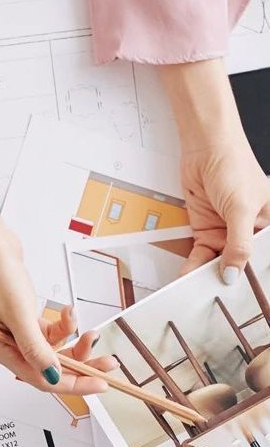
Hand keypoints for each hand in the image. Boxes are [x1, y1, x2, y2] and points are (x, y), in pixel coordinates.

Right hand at [0, 221, 116, 394]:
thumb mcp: (19, 314)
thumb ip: (36, 348)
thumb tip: (51, 375)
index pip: (39, 378)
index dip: (71, 383)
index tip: (98, 383)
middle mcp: (6, 345)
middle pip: (48, 366)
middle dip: (80, 364)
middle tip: (107, 362)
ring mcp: (15, 332)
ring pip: (52, 348)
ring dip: (73, 340)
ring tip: (90, 331)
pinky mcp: (23, 318)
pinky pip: (49, 331)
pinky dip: (63, 324)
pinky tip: (67, 311)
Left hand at [159, 60, 269, 282]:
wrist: (204, 148)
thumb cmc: (233, 166)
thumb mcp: (241, 209)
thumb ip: (239, 243)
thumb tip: (234, 273)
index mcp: (268, 224)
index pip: (262, 256)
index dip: (253, 275)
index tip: (243, 295)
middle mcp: (248, 230)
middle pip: (238, 262)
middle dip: (227, 279)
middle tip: (215, 299)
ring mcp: (225, 231)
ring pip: (217, 261)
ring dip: (206, 275)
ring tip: (196, 293)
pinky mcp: (205, 229)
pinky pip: (199, 254)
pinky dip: (192, 266)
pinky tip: (186, 277)